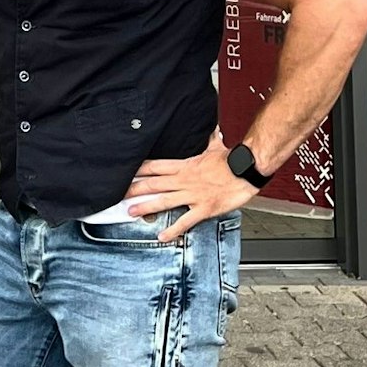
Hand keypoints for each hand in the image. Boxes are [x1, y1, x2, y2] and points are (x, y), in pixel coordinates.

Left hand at [122, 134, 261, 241]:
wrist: (248, 169)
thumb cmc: (233, 160)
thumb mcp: (216, 147)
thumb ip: (210, 140)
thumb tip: (211, 130)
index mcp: (186, 166)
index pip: (156, 166)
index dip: (138, 169)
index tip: (124, 171)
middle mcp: (185, 180)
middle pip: (154, 184)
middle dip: (134, 189)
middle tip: (117, 193)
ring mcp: (193, 195)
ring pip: (164, 201)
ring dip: (146, 206)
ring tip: (131, 211)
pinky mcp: (204, 208)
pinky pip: (186, 221)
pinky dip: (173, 230)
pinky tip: (162, 236)